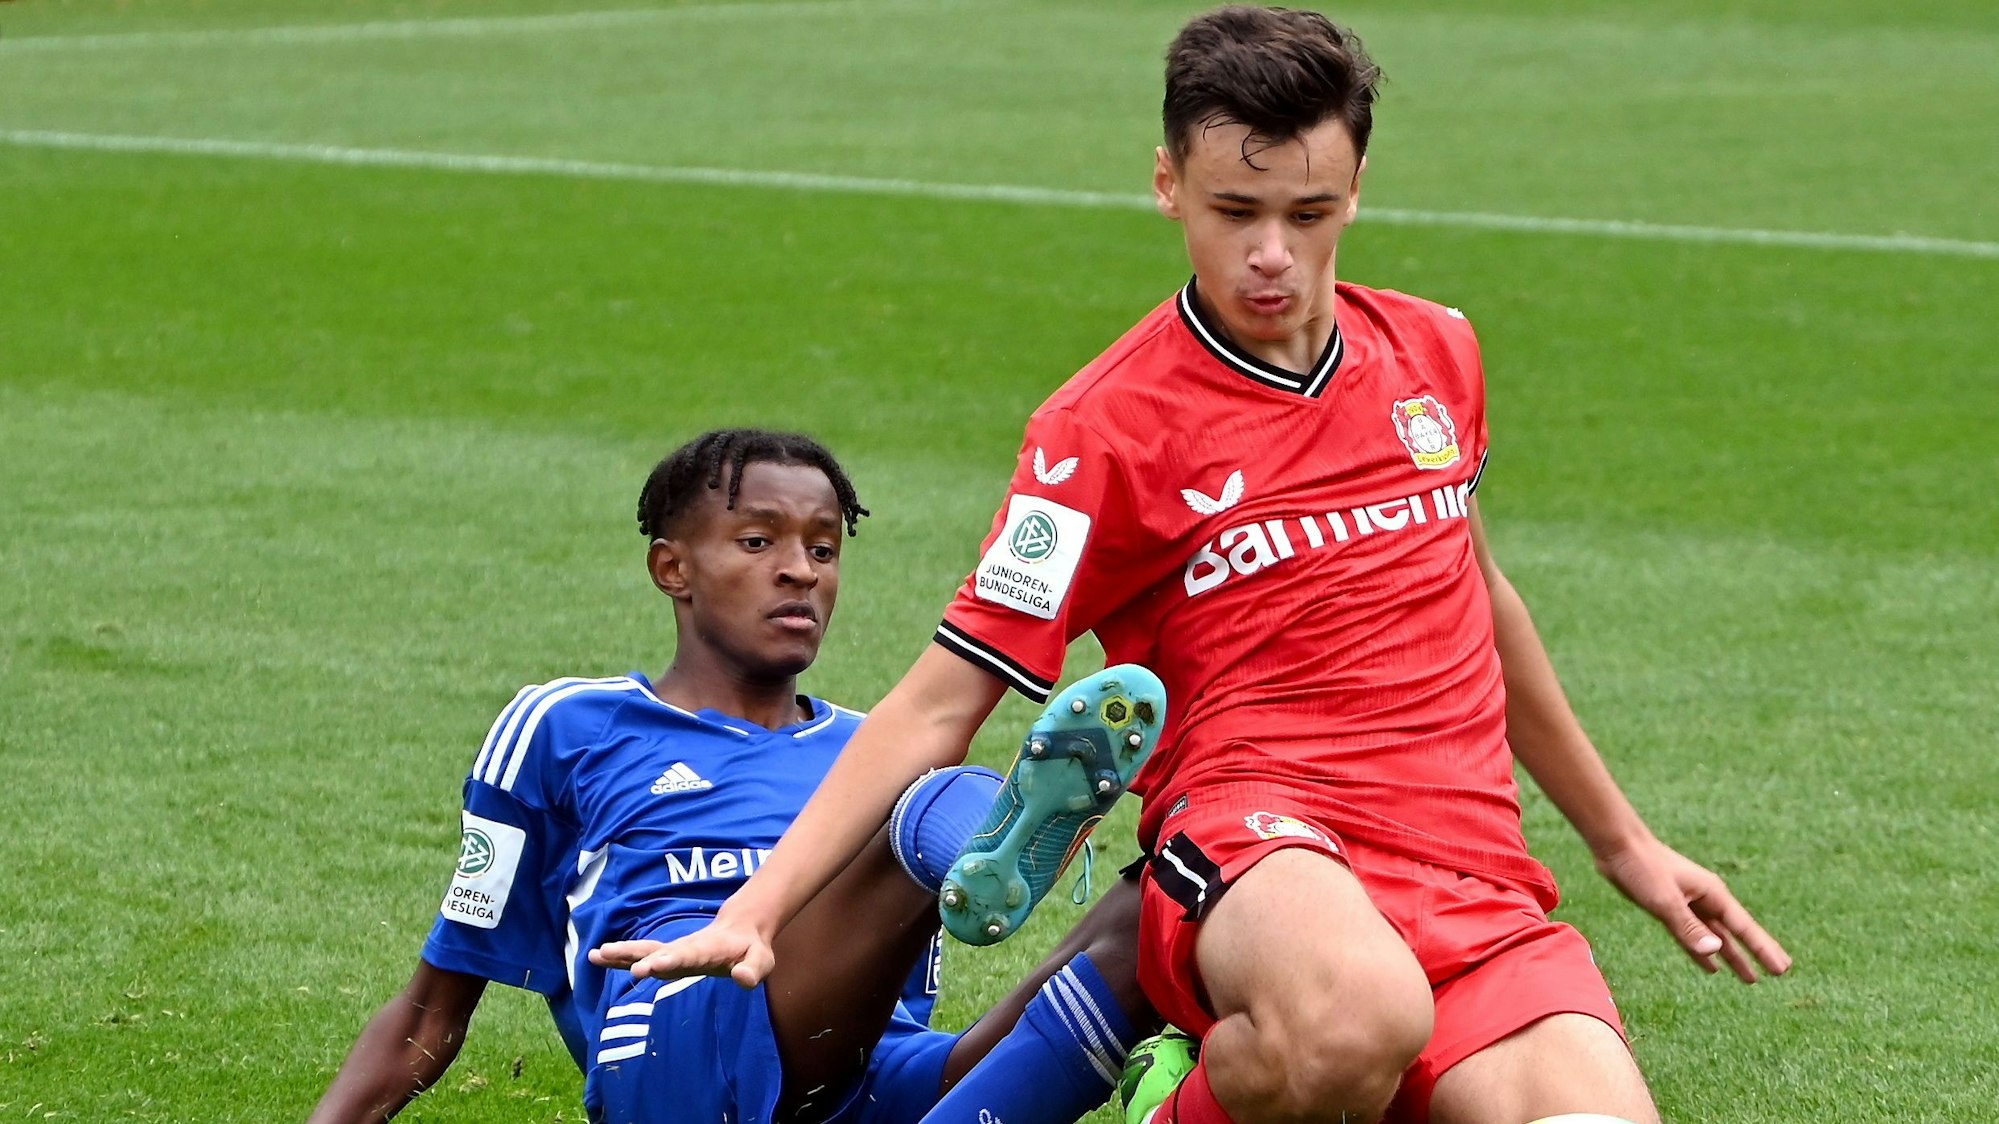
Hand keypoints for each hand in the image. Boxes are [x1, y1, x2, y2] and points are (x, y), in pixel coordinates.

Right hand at [589, 915, 775, 988]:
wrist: (742, 928)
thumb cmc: (752, 948)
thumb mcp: (762, 960)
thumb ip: (753, 970)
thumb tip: (743, 979)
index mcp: (707, 949)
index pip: (686, 955)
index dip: (668, 960)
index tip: (649, 967)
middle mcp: (686, 948)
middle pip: (658, 951)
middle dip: (637, 956)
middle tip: (610, 956)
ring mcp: (674, 950)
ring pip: (645, 951)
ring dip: (621, 954)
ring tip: (594, 954)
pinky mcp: (667, 956)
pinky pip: (642, 955)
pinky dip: (621, 958)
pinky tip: (598, 958)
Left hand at [1594, 836, 1791, 982]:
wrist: (1616, 845)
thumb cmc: (1643, 867)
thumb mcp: (1665, 900)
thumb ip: (1688, 926)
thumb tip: (1717, 952)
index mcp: (1712, 894)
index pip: (1744, 928)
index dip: (1763, 950)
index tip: (1782, 969)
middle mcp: (1705, 899)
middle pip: (1736, 933)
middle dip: (1756, 953)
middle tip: (1779, 972)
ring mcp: (1688, 904)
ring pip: (1715, 937)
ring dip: (1732, 957)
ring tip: (1750, 978)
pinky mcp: (1670, 908)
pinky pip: (1693, 935)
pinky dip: (1702, 952)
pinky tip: (1710, 967)